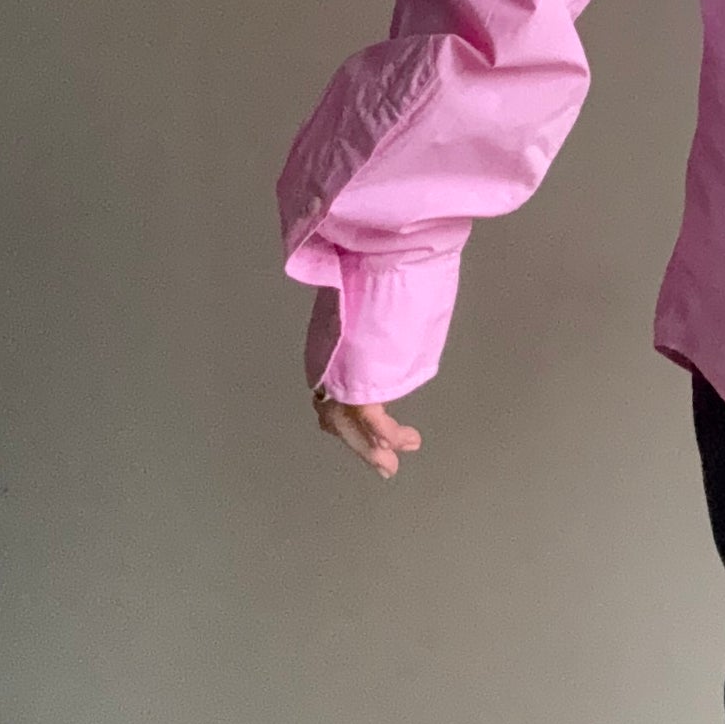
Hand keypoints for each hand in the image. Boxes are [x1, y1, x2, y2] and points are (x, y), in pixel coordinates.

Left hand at [304, 286, 421, 477]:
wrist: (373, 260)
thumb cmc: (373, 268)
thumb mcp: (371, 296)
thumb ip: (376, 313)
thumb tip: (387, 310)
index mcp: (325, 344)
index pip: (329, 389)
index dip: (345, 412)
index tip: (368, 423)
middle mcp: (324, 365)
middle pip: (334, 414)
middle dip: (357, 440)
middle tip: (382, 460)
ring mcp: (335, 376)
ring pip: (348, 424)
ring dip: (370, 447)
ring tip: (390, 463)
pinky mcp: (354, 381)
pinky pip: (370, 418)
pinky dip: (385, 435)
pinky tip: (400, 443)